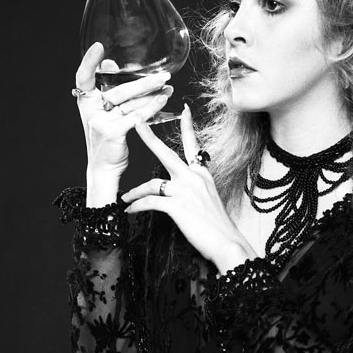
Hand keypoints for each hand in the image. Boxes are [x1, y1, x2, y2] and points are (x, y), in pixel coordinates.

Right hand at [75, 42, 172, 178]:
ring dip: (153, 94)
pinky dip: (151, 108)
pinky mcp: (112, 132)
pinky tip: (163, 101)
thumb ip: (111, 91)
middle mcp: (90, 110)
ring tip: (169, 87)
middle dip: (144, 83)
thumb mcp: (106, 113)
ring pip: (131, 103)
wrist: (104, 169)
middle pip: (119, 90)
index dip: (88, 61)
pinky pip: (136, 116)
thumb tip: (111, 63)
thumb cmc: (109, 138)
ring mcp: (100, 121)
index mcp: (85, 102)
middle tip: (164, 76)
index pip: (83, 77)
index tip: (99, 47)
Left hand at [121, 104, 256, 273]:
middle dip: (148, 137)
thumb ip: (196, 188)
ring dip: (134, 193)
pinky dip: (136, 206)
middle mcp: (194, 177)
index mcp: (202, 174)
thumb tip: (183, 189)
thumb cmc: (218, 225)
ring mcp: (185, 190)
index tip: (184, 110)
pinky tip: (130, 211)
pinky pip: (149, 202)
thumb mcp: (210, 199)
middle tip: (135, 121)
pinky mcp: (177, 206)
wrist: (228, 243)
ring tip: (125, 200)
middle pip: (166, 153)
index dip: (187, 127)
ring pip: (150, 184)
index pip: (193, 146)